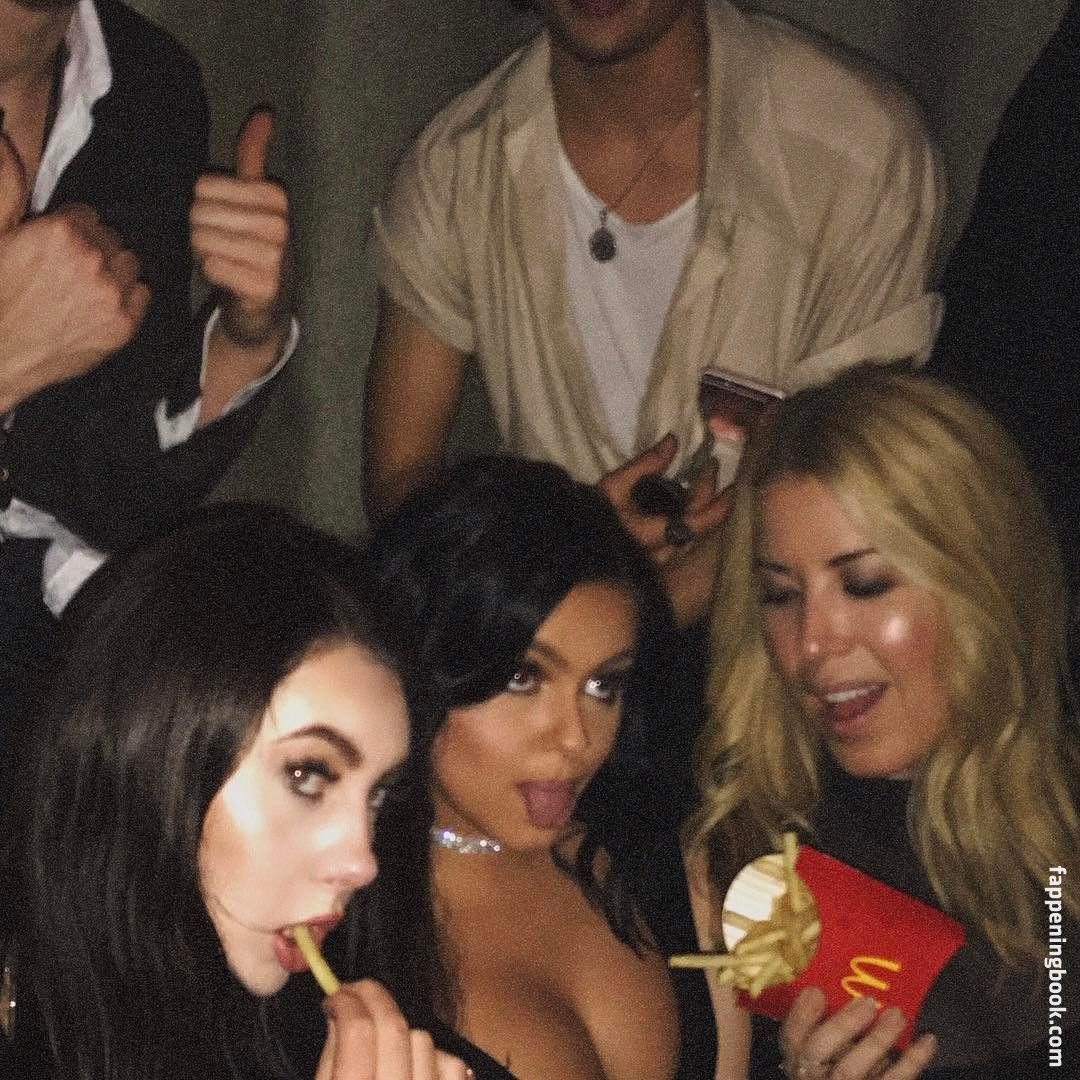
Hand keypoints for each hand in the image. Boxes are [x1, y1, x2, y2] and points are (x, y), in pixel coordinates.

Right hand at [0, 131, 148, 411]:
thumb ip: (7, 185)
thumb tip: (5, 141)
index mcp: (60, 231)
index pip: (88, 215)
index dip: (71, 230)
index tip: (59, 245)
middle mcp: (92, 259)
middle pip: (112, 239)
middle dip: (95, 248)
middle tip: (72, 268)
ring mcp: (111, 294)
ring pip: (130, 264)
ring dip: (114, 270)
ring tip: (88, 285)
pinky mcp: (123, 325)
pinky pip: (143, 295)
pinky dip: (128, 296)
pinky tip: (104, 303)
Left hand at [190, 107, 289, 345]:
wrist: (266, 303)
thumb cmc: (253, 245)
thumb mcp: (255, 197)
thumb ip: (254, 156)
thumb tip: (264, 113)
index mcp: (276, 197)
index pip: (203, 185)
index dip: (204, 205)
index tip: (225, 222)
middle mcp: (280, 225)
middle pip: (199, 212)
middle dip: (201, 231)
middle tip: (222, 245)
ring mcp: (275, 258)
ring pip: (202, 240)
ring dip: (204, 253)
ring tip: (226, 260)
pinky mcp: (264, 286)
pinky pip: (212, 266)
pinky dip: (212, 273)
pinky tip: (229, 277)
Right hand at [316, 979, 470, 1079]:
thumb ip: (330, 1063)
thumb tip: (339, 1014)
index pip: (357, 1031)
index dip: (345, 1001)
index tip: (335, 995)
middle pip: (394, 1027)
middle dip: (373, 998)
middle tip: (355, 992)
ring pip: (424, 1040)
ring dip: (401, 1032)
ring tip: (381, 1045)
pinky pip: (455, 1065)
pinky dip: (437, 1059)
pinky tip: (416, 1065)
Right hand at [597, 434, 729, 565]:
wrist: (565, 549)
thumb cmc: (589, 517)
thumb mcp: (614, 486)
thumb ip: (645, 464)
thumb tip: (673, 441)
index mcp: (657, 534)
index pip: (700, 521)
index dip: (721, 504)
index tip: (735, 483)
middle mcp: (663, 552)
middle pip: (697, 525)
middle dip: (707, 497)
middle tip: (709, 468)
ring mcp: (657, 559)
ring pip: (688, 533)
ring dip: (697, 508)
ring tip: (697, 482)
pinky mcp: (650, 560)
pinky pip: (677, 538)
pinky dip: (684, 518)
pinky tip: (679, 503)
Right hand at [780, 988, 936, 1078]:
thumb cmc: (838, 1067)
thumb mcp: (824, 1047)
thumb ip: (825, 1023)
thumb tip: (836, 983)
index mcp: (798, 1058)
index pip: (791, 1037)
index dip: (801, 1014)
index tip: (817, 990)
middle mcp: (813, 1076)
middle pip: (819, 1052)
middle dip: (842, 1025)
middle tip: (867, 1001)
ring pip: (853, 1070)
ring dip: (877, 1040)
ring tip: (897, 1015)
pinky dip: (914, 1061)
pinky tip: (928, 1040)